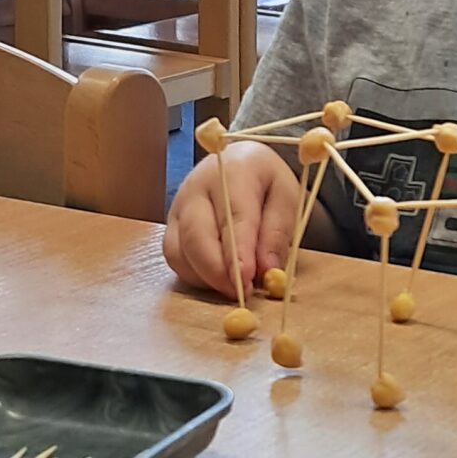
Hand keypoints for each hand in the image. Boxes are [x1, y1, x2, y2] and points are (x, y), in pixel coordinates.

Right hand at [163, 141, 298, 298]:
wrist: (237, 164)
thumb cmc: (265, 183)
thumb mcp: (286, 198)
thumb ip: (277, 233)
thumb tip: (267, 271)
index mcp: (232, 172)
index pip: (233, 216)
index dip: (238, 252)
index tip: (246, 279)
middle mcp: (195, 188)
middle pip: (195, 235)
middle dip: (216, 270)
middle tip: (240, 293)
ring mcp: (177, 208)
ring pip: (179, 251)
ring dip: (205, 277)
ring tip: (234, 288)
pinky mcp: (170, 227)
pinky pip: (175, 258)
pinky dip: (195, 275)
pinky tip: (218, 279)